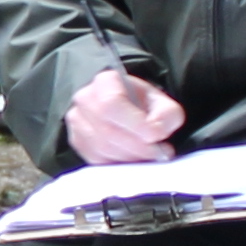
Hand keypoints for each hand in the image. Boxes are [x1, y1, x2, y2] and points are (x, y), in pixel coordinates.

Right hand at [64, 65, 186, 166]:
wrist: (127, 109)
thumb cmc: (143, 104)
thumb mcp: (163, 102)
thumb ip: (167, 115)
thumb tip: (157, 133)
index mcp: (105, 82)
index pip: (112, 103)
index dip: (135, 124)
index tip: (156, 136)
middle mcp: (85, 99)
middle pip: (107, 130)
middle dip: (137, 146)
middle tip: (159, 152)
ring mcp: (78, 122)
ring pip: (102, 148)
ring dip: (130, 157)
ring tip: (149, 155)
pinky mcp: (78, 142)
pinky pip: (97, 160)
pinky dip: (119, 164)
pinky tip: (134, 158)